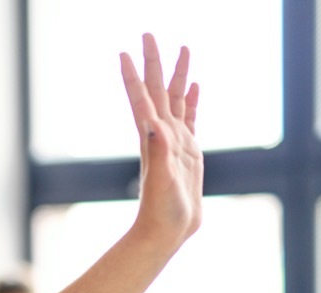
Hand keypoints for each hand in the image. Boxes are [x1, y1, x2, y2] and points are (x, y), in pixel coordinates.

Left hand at [121, 33, 202, 256]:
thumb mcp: (161, 180)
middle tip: (148, 33)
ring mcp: (174, 141)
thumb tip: (154, 125)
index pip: (141, 98)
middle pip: (157, 90)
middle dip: (154, 62)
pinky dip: (191, 99)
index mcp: (151, 138)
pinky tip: (194, 86)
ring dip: (176, 74)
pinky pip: (190, 117)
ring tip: (182, 49)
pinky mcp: (188, 151)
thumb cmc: (161, 210)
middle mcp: (160, 134)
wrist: (167, 230)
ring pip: (175, 99)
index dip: (134, 75)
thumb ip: (159, 152)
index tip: (126, 51)